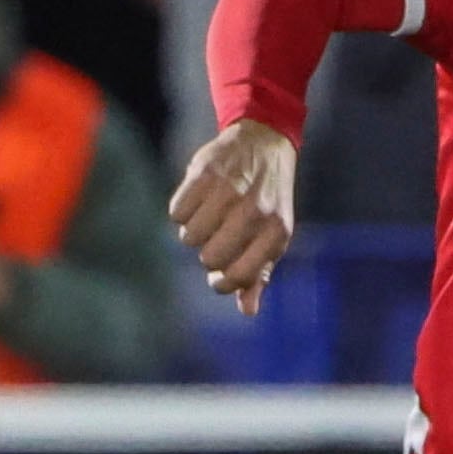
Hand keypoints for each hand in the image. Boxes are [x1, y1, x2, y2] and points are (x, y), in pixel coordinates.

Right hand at [169, 117, 298, 312]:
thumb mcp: (272, 235)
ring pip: (189, 237)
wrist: (264, 143)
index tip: (218, 275)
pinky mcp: (205, 173)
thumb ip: (259, 274)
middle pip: (210, 258)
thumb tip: (246, 311)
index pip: (238, 276)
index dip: (222, 282)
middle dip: (207, 254)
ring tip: (207, 217)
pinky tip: (196, 201)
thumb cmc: (268, 200)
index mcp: (275, 233)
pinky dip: (181, 211)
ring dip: (192, 232)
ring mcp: (230, 191)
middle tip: (215, 238)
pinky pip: (176, 212)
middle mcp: (255, 212)